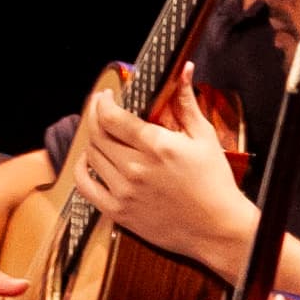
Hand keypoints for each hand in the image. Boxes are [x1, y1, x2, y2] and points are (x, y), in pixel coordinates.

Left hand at [73, 68, 254, 279]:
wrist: (218, 229)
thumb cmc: (215, 182)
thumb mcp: (204, 137)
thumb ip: (187, 102)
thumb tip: (184, 70)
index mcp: (157, 146)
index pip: (113, 117)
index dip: (103, 103)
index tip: (105, 96)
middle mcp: (136, 168)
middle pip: (98, 134)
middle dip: (95, 116)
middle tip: (101, 110)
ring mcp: (124, 192)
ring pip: (92, 157)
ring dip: (92, 141)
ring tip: (101, 134)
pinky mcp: (119, 212)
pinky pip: (86, 187)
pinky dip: (82, 170)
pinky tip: (89, 161)